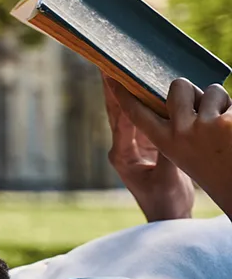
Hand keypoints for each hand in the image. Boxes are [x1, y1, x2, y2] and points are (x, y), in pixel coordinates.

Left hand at [103, 77, 193, 221]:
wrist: (168, 216)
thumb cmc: (165, 201)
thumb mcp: (168, 176)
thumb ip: (168, 152)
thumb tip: (172, 127)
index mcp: (122, 153)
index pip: (118, 117)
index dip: (116, 94)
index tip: (111, 73)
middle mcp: (123, 147)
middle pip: (117, 110)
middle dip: (112, 86)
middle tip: (106, 61)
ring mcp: (134, 145)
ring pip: (130, 112)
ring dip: (127, 90)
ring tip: (123, 67)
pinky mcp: (147, 145)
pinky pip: (145, 118)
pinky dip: (146, 102)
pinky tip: (148, 86)